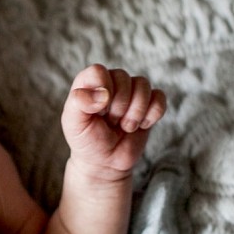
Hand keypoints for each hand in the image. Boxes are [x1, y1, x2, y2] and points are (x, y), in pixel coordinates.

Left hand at [61, 64, 166, 182]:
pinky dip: (152, 114)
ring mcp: (131, 92)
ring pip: (143, 85)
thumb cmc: (86, 140)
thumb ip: (79, 102)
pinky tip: (141, 125)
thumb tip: (103, 93)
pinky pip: (159, 97)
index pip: (99, 71)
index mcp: (89, 82)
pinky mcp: (149, 104)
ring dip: (135, 112)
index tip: (99, 111)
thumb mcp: (73, 123)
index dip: (102, 91)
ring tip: (125, 126)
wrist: (105, 162)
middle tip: (111, 122)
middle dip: (118, 107)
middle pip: (123, 77)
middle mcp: (111, 82)